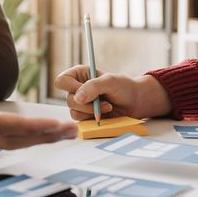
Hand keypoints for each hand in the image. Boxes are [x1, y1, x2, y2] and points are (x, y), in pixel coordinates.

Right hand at [54, 65, 171, 120]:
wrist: (135, 102)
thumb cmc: (124, 87)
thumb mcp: (110, 81)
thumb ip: (93, 86)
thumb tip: (78, 98)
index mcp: (78, 75)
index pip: (62, 81)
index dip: (71, 88)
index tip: (86, 90)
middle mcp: (76, 89)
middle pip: (68, 100)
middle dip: (88, 104)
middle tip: (104, 102)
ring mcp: (80, 104)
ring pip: (74, 112)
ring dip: (92, 111)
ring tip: (107, 107)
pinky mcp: (85, 116)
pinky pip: (81, 121)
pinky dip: (93, 118)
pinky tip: (104, 114)